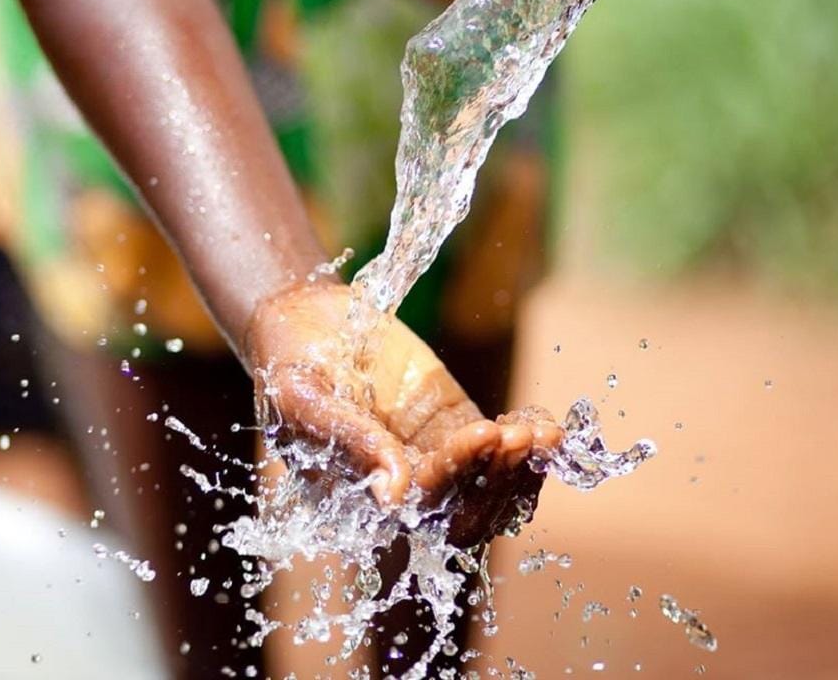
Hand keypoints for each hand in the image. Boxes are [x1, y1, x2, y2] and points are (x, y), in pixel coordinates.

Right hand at [246, 281, 561, 546]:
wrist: (302, 321)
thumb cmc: (288, 363)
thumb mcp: (305, 399)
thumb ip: (350, 442)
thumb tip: (397, 495)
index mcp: (357, 501)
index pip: (419, 506)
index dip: (455, 474)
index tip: (481, 432)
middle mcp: (399, 493)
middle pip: (462, 515)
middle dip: (497, 483)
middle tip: (518, 441)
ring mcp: (430, 461)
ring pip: (487, 493)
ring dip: (520, 473)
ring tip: (545, 437)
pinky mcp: (453, 429)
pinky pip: (495, 455)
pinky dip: (526, 450)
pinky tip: (549, 430)